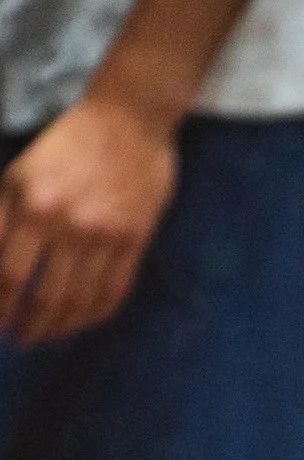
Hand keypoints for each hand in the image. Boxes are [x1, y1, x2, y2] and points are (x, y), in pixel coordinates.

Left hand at [0, 94, 181, 344]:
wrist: (130, 119)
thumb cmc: (69, 141)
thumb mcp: (22, 171)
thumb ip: (4, 216)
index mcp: (34, 204)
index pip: (8, 271)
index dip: (0, 303)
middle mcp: (67, 225)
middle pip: (44, 294)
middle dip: (28, 325)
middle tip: (19, 339)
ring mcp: (105, 237)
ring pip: (79, 300)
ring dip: (60, 328)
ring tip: (47, 337)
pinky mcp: (135, 242)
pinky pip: (114, 292)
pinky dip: (95, 315)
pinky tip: (82, 322)